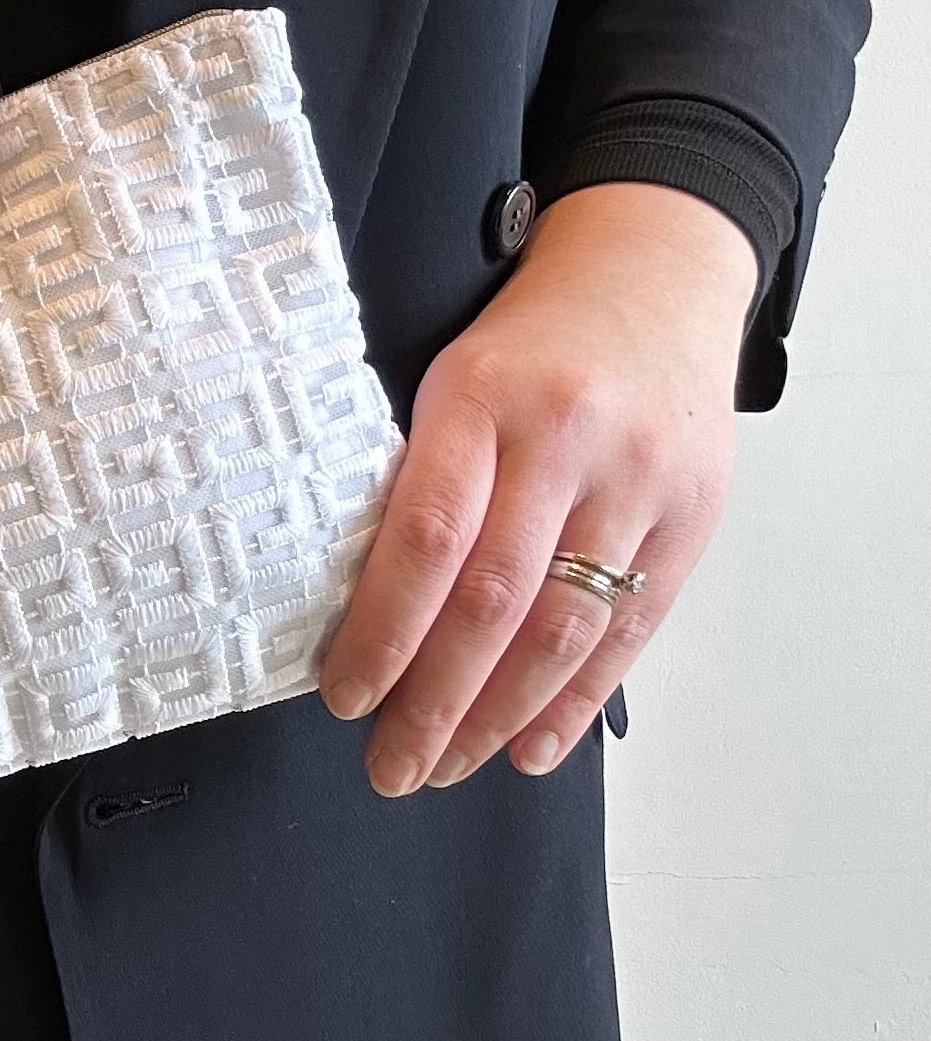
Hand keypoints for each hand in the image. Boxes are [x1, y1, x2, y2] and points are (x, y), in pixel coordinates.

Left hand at [317, 183, 758, 792]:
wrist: (654, 273)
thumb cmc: (528, 343)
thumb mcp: (452, 380)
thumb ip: (419, 480)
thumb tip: (358, 614)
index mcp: (483, 396)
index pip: (427, 535)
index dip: (384, 630)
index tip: (346, 696)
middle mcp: (568, 439)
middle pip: (495, 600)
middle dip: (436, 702)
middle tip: (392, 766)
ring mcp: (640, 479)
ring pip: (565, 627)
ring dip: (500, 716)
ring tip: (448, 765)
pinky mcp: (693, 514)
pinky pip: (632, 630)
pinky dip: (576, 701)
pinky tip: (530, 747)